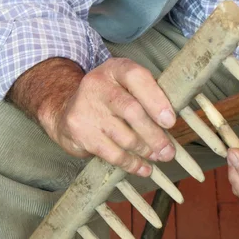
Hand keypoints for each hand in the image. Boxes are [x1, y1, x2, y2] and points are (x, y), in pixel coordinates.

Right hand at [32, 58, 175, 175]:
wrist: (65, 109)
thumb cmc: (110, 99)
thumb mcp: (127, 87)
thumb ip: (149, 97)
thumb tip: (173, 123)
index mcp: (115, 69)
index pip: (137, 78)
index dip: (156, 100)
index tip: (170, 122)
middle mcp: (98, 84)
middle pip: (132, 111)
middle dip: (155, 135)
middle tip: (169, 151)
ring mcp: (86, 108)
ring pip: (124, 136)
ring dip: (146, 151)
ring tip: (158, 156)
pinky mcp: (79, 131)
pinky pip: (112, 153)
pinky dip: (132, 164)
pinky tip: (143, 168)